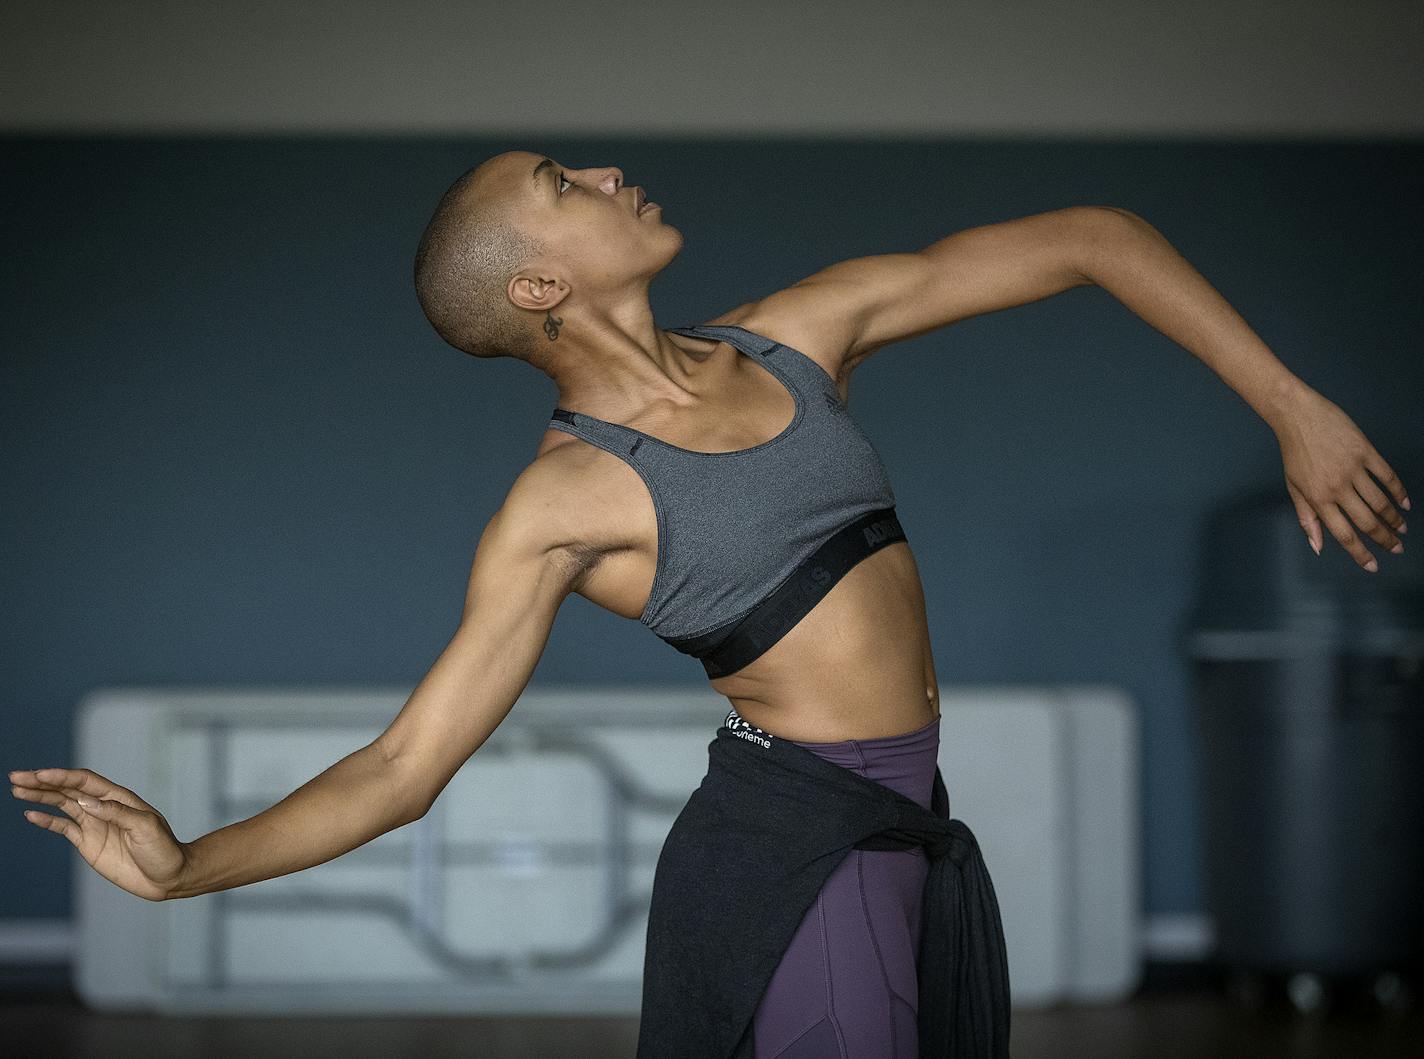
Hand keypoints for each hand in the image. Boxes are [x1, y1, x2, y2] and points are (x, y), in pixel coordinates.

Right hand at [10, 767, 187, 901]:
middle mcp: (103, 807)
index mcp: (118, 798)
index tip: (39, 774)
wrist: (168, 877)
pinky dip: (47, 821)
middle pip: (68, 789)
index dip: (62, 776)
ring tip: (17, 790)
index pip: (85, 781)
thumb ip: (116, 813)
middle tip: (16, 777)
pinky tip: (31, 814)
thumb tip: (86, 801)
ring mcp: (94, 824)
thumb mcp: (145, 827)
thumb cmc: (163, 849)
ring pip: (62, 805)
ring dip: (40, 797)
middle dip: (42, 782)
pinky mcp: (89, 843)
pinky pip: (63, 828)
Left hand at [1272, 385, 1409, 571]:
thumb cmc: (1294, 452)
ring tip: (1401, 529)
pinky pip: (1387, 476)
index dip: (1359, 553)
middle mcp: (1337, 488)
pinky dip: (1398, 491)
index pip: (1343, 534)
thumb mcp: (1293, 487)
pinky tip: (1404, 502)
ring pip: (1380, 502)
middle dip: (1384, 539)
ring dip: (1394, 519)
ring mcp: (1353, 469)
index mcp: (1318, 499)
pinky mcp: (1365, 452)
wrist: (1297, 416)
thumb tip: (1318, 546)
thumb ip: (1307, 518)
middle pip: (1367, 521)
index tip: (1372, 565)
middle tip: (1396, 548)